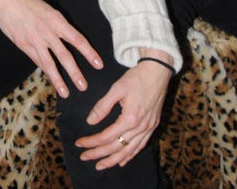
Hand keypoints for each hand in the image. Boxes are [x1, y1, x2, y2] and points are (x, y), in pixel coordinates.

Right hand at [0, 0, 103, 97]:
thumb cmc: (29, 2)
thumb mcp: (48, 10)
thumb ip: (58, 26)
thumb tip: (69, 41)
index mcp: (57, 20)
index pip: (77, 39)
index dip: (89, 53)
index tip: (98, 64)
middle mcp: (48, 31)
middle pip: (65, 55)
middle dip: (75, 73)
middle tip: (83, 86)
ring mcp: (35, 40)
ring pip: (49, 64)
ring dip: (58, 80)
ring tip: (66, 93)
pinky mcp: (23, 45)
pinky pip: (37, 60)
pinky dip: (45, 70)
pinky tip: (51, 78)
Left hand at [76, 53, 172, 169]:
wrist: (157, 71)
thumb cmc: (136, 77)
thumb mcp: (117, 88)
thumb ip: (103, 106)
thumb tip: (90, 121)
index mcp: (130, 118)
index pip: (106, 136)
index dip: (91, 142)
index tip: (79, 143)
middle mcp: (140, 127)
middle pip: (117, 147)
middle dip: (99, 154)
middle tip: (84, 157)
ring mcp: (148, 128)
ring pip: (129, 151)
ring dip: (114, 160)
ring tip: (100, 165)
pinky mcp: (153, 125)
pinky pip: (141, 146)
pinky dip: (130, 155)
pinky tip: (122, 160)